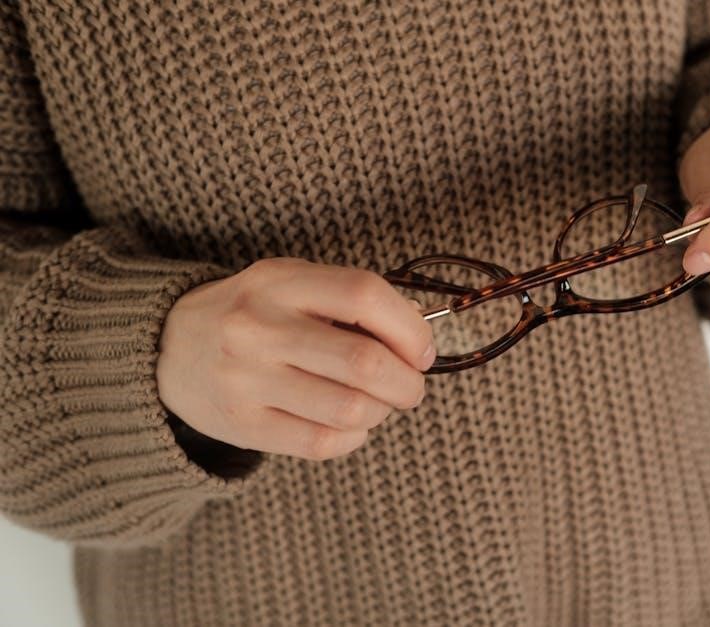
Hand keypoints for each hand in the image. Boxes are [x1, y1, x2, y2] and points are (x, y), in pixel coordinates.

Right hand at [156, 258, 435, 460]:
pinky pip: (322, 444)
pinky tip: (349, 425)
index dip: (411, 328)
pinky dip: (353, 438)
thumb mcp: (290, 283)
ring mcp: (247, 379)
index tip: (422, 351)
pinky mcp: (242, 425)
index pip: (365, 296)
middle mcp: (260, 327)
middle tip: (410, 387)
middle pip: (365, 363)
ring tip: (377, 404)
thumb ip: (349, 300)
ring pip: (350, 410)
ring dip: (382, 412)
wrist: (165, 347)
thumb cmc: (253, 313)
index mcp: (280, 282)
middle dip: (407, 383)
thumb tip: (419, 335)